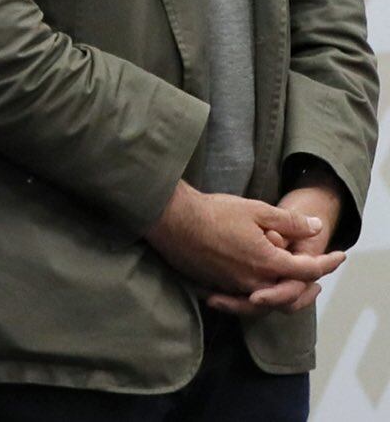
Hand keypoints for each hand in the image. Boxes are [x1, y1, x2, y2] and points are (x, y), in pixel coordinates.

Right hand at [208, 176, 344, 317]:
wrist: (170, 219)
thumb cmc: (212, 212)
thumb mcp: (256, 210)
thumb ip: (290, 222)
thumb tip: (316, 229)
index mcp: (267, 262)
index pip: (308, 270)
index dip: (328, 263)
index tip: (340, 256)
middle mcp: (253, 281)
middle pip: (291, 292)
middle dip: (309, 283)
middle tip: (318, 274)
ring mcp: (233, 286)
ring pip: (268, 299)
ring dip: (284, 292)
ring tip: (290, 281)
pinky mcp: (216, 286)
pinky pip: (245, 298)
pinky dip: (258, 294)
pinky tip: (256, 283)